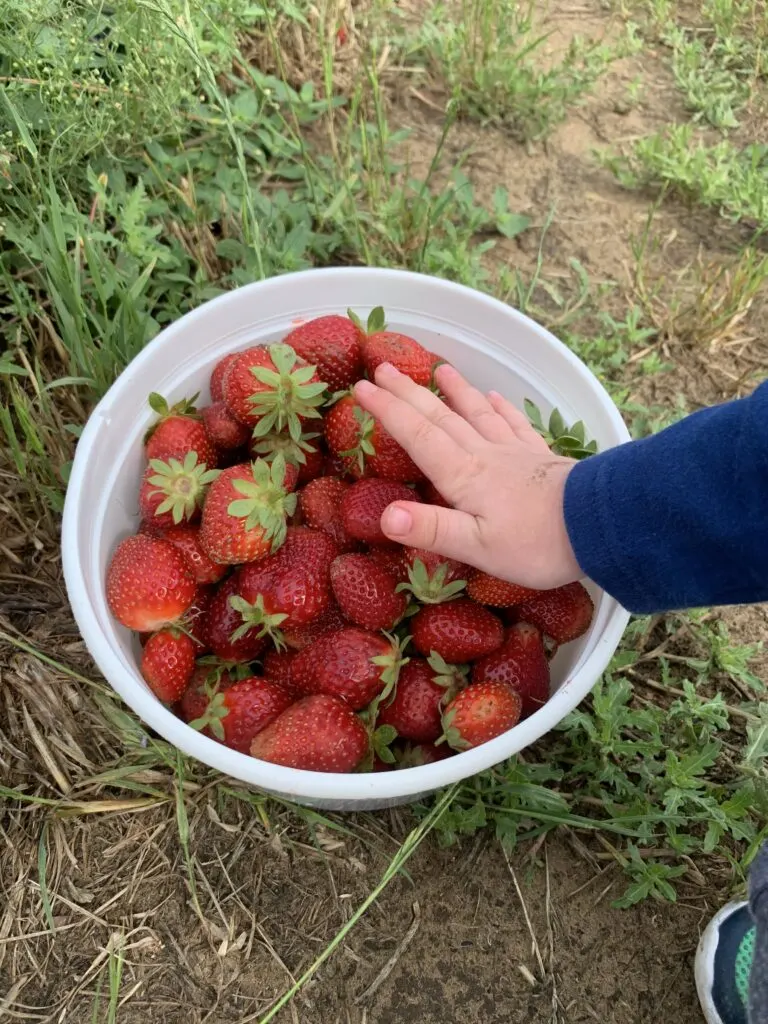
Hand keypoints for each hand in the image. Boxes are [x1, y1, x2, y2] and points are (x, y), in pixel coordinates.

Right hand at [353, 362, 581, 589]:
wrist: (599, 525)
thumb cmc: (536, 544)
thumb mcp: (478, 547)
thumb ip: (431, 529)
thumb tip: (385, 516)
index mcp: (464, 476)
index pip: (417, 436)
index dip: (387, 411)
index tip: (361, 388)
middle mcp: (485, 455)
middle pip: (441, 417)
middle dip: (409, 393)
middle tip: (383, 368)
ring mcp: (514, 452)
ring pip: (476, 413)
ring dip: (455, 391)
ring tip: (438, 368)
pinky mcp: (540, 457)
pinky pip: (514, 425)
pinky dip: (499, 408)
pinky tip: (494, 397)